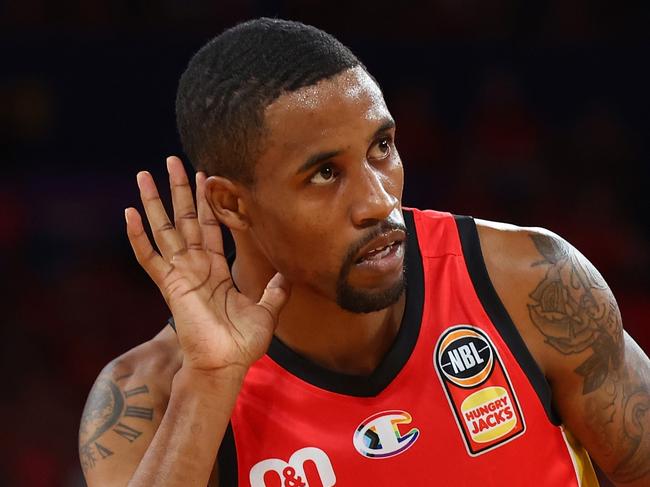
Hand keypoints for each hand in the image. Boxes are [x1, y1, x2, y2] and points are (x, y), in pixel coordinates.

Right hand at [125, 156, 289, 373]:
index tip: (206, 177)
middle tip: (172, 161)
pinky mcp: (170, 285)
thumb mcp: (267, 311)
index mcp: (217, 269)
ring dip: (155, 202)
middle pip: (184, 219)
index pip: (210, 226)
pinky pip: (149, 258)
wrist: (226, 366)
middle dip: (179, 190)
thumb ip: (275, 291)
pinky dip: (138, 237)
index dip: (207, 202)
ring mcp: (180, 274)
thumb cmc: (243, 344)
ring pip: (164, 230)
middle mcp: (196, 266)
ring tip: (145, 175)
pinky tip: (129, 214)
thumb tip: (287, 274)